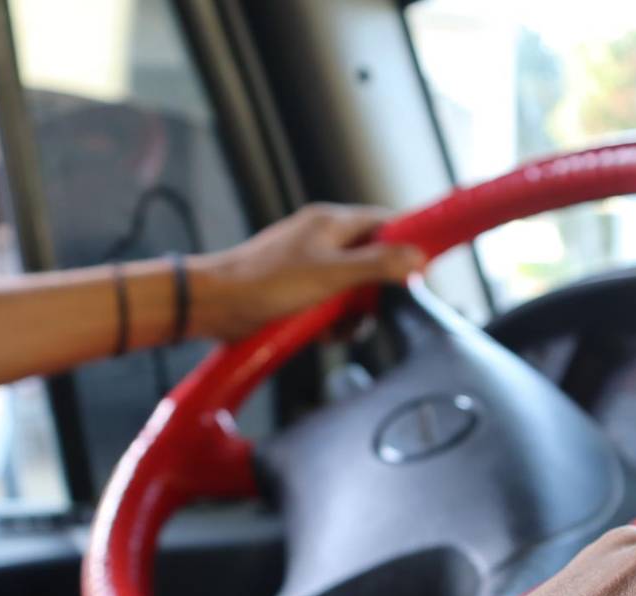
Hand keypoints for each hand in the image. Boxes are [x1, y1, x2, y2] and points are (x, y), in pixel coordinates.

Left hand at [188, 204, 424, 339]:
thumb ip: (377, 264)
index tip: (420, 271)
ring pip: (352, 288)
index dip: (407, 245)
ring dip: (352, 313)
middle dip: (375, 292)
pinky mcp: (297, 290)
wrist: (215, 304)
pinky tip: (322, 334)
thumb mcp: (331, 275)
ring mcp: (309, 264)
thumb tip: (418, 258)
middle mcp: (323, 239)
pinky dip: (332, 321)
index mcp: (332, 223)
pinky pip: (330, 303)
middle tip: (367, 312)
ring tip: (338, 329)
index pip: (386, 223)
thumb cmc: (266, 283)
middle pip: (373, 260)